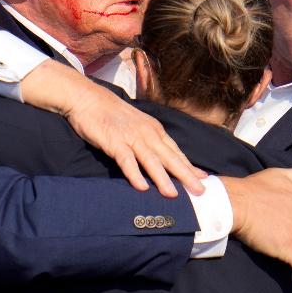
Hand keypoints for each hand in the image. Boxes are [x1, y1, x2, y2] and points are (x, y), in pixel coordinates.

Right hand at [23, 63, 205, 195]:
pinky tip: (141, 187)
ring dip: (163, 178)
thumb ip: (149, 141)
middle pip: (169, 157)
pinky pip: (126, 160)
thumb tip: (160, 159)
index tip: (204, 179)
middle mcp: (147, 133)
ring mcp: (131, 137)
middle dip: (186, 175)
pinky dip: (134, 173)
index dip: (189, 166)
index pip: (175, 151)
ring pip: (151, 160)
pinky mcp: (114, 141)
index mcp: (154, 130)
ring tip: (173, 194)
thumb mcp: (136, 125)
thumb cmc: (111, 114)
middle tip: (200, 191)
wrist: (88, 98)